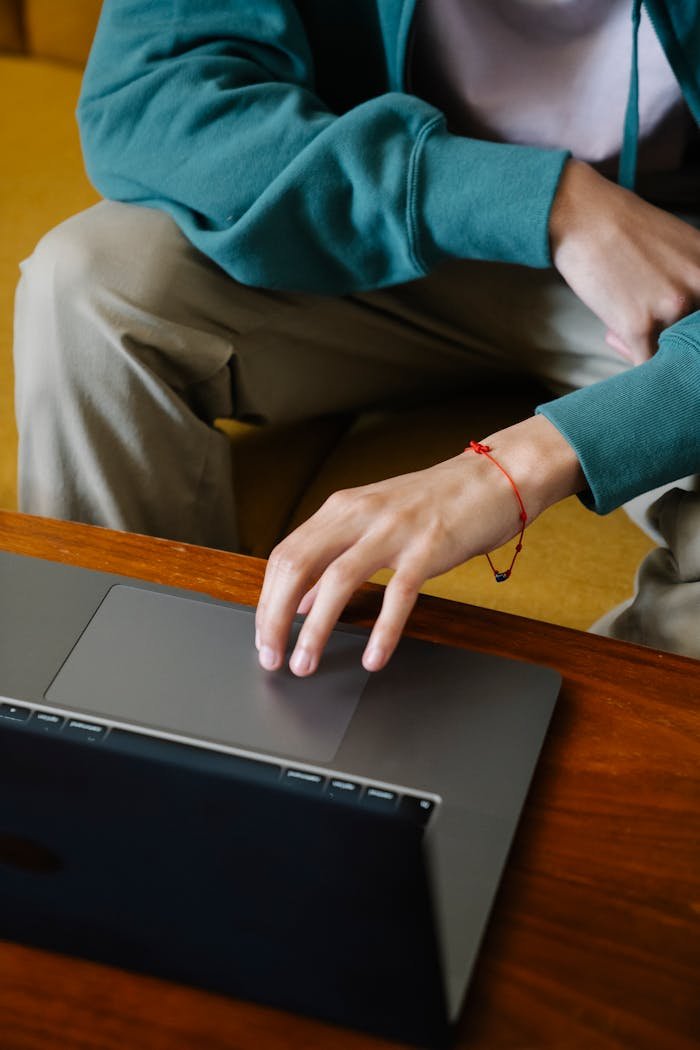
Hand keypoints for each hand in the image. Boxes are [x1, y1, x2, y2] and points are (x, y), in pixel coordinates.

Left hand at [255, 415, 584, 675]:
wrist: (495, 476)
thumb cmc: (436, 502)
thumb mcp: (374, 522)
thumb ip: (335, 556)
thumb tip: (300, 601)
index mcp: (341, 508)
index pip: (285, 556)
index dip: (267, 600)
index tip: (264, 636)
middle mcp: (358, 514)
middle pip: (296, 566)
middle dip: (275, 617)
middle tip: (272, 657)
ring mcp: (393, 529)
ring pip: (336, 581)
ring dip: (314, 629)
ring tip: (306, 663)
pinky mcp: (428, 547)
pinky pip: (398, 594)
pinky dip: (382, 631)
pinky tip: (373, 658)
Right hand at [550, 160, 699, 363]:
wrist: (582, 217)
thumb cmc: (623, 228)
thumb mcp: (679, 246)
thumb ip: (692, 279)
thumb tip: (688, 319)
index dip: (689, 326)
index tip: (675, 325)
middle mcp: (699, 286)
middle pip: (691, 336)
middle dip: (669, 336)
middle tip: (646, 320)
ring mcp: (671, 308)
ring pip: (669, 351)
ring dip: (645, 342)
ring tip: (621, 318)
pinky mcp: (638, 326)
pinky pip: (645, 364)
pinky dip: (630, 355)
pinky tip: (615, 334)